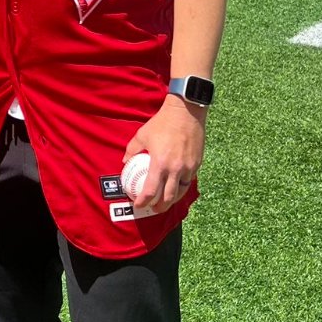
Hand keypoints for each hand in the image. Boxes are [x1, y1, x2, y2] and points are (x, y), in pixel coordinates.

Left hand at [123, 97, 205, 215]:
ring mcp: (188, 167)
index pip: (150, 191)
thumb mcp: (142, 135)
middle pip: (167, 198)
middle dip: (159, 207)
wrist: (186, 112)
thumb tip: (125, 161)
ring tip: (165, 203)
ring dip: (172, 200)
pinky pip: (188, 180)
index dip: (143, 201)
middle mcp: (175, 169)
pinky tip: (176, 188)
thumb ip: (132, 150)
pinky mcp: (197, 164)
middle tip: (152, 209)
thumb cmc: (162, 123)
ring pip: (180, 192)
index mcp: (160, 163)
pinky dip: (181, 187)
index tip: (138, 205)